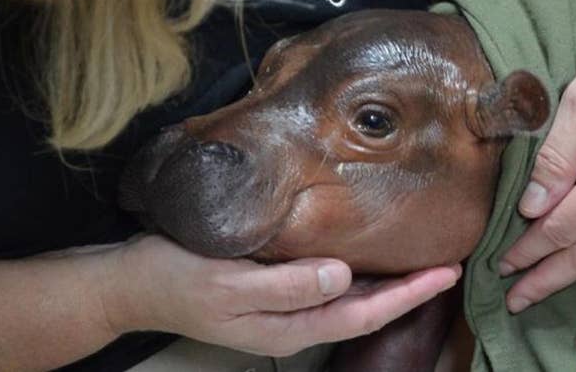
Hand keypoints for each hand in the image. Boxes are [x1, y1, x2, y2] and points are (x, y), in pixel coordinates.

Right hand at [100, 235, 461, 356]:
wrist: (130, 282)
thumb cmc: (175, 278)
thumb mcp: (228, 283)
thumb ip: (286, 285)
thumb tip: (344, 276)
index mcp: (289, 326)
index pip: (363, 314)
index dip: (408, 296)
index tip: (446, 272)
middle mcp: (293, 321)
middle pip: (364, 308)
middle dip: (407, 289)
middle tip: (446, 261)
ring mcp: (281, 306)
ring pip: (348, 297)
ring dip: (385, 279)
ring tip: (418, 256)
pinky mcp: (270, 286)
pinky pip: (324, 282)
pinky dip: (353, 268)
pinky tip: (362, 249)